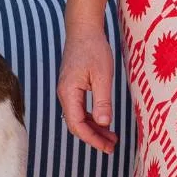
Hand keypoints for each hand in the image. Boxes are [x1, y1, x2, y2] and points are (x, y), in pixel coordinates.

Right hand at [57, 26, 116, 153]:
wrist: (83, 30)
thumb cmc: (94, 49)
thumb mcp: (103, 76)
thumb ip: (102, 101)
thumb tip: (104, 124)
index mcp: (69, 93)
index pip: (77, 125)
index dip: (92, 139)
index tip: (107, 147)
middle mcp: (64, 94)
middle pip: (76, 125)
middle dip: (94, 138)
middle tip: (112, 147)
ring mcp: (67, 91)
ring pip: (78, 118)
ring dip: (94, 129)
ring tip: (111, 137)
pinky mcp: (72, 87)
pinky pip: (79, 109)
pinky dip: (91, 118)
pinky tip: (104, 122)